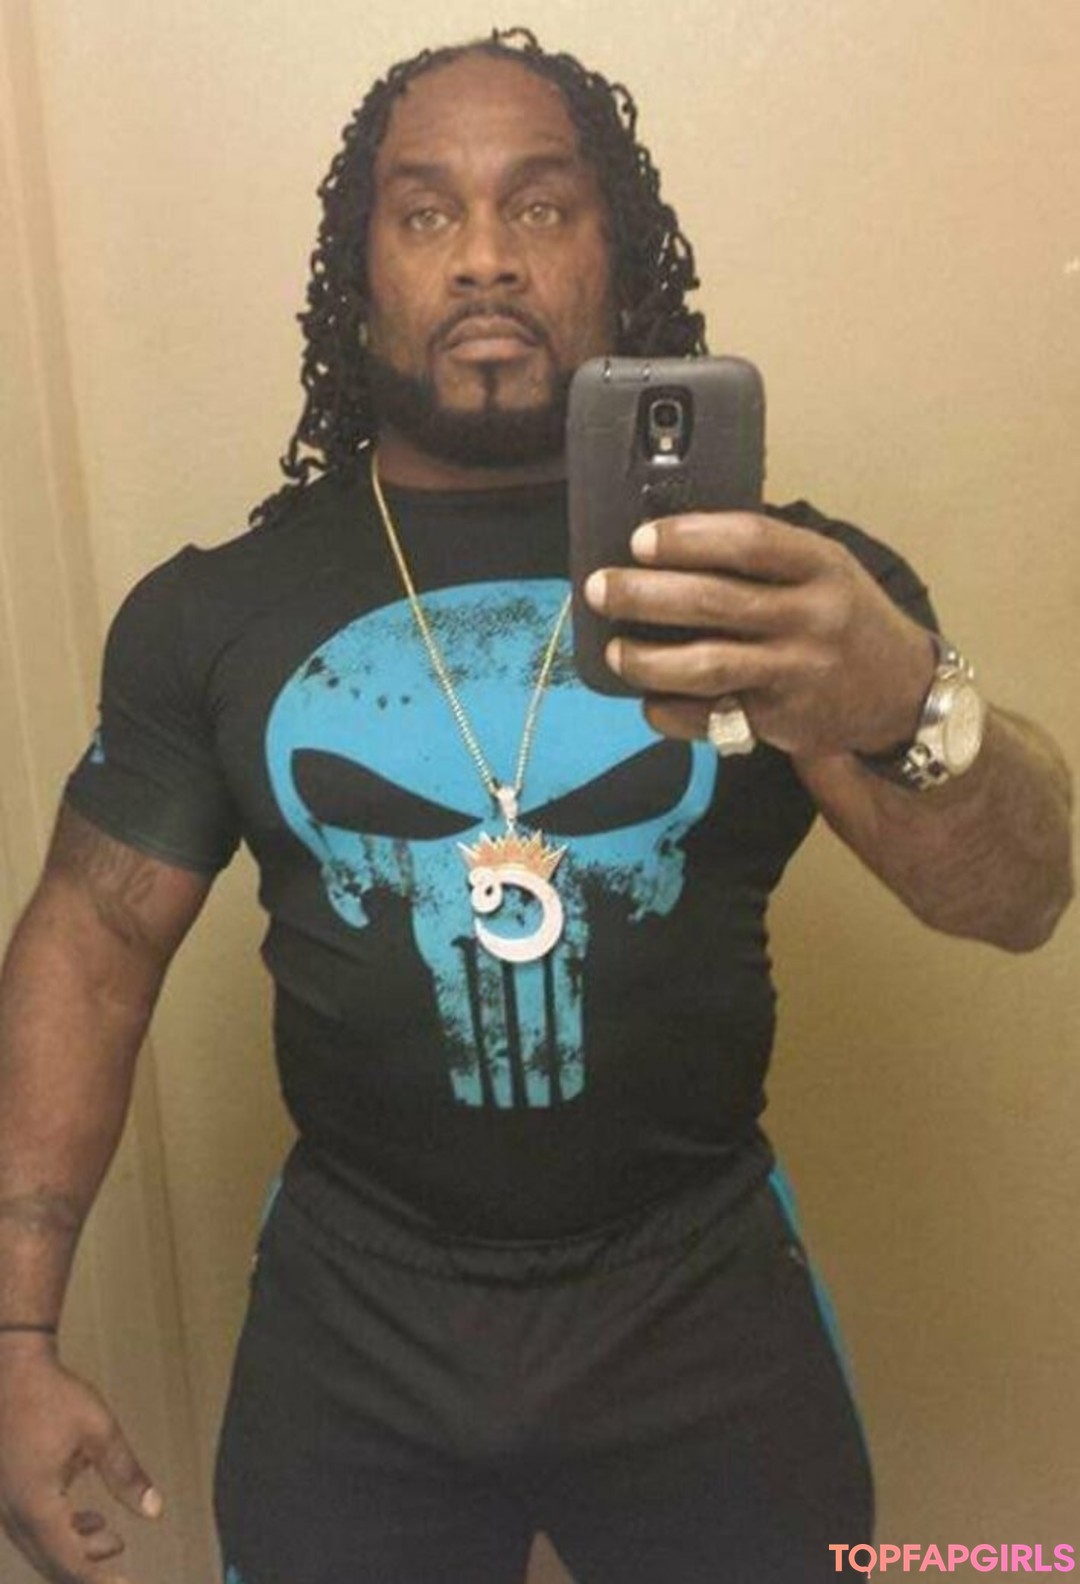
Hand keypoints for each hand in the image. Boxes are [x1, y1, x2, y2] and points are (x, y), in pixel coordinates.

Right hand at [0, 1343, 160, 1583]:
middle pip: (52, 1564)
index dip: (99, 1578)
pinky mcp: (6, 1496)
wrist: (12, 1371)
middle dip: (88, 1572)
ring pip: (40, 1551)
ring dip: (76, 1553)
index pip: (70, 1560)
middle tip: (122, 1572)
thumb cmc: (56, 1397)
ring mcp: (5, 1507)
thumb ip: (126, 1474)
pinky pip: (32, 1532)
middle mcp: (14, 1514)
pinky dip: (62, 1536)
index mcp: (36, 1504)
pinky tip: (89, 1520)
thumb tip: (154, 1512)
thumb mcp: (100, 1431)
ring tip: (113, 1540)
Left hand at [583, 512, 936, 758]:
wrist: (902, 692)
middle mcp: (812, 617)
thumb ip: (767, 556)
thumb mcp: (827, 570)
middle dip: (645, 595)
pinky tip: (647, 700)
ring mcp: (797, 673)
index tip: (639, 540)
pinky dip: (670, 710)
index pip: (750, 541)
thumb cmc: (846, 618)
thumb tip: (675, 537)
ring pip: (707, 665)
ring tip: (613, 651)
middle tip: (599, 588)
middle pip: (715, 602)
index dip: (689, 538)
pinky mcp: (783, 721)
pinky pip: (712, 716)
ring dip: (648, 660)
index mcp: (822, 565)